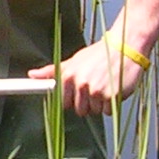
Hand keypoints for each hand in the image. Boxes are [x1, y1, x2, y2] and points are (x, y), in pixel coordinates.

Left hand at [29, 39, 144, 116]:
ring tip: (105, 86)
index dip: (70, 101)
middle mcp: (81, 84)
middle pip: (79, 110)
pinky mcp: (111, 96)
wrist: (126, 47)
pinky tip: (113, 89)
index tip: (73, 98)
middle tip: (94, 89)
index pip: (63, 102)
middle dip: (86, 103)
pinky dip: (111, 105)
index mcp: (69, 76)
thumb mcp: (74, 60)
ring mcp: (96, 91)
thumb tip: (32, 74)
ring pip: (94, 112)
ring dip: (100, 104)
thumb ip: (53, 71)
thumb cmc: (99, 54)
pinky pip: (107, 111)